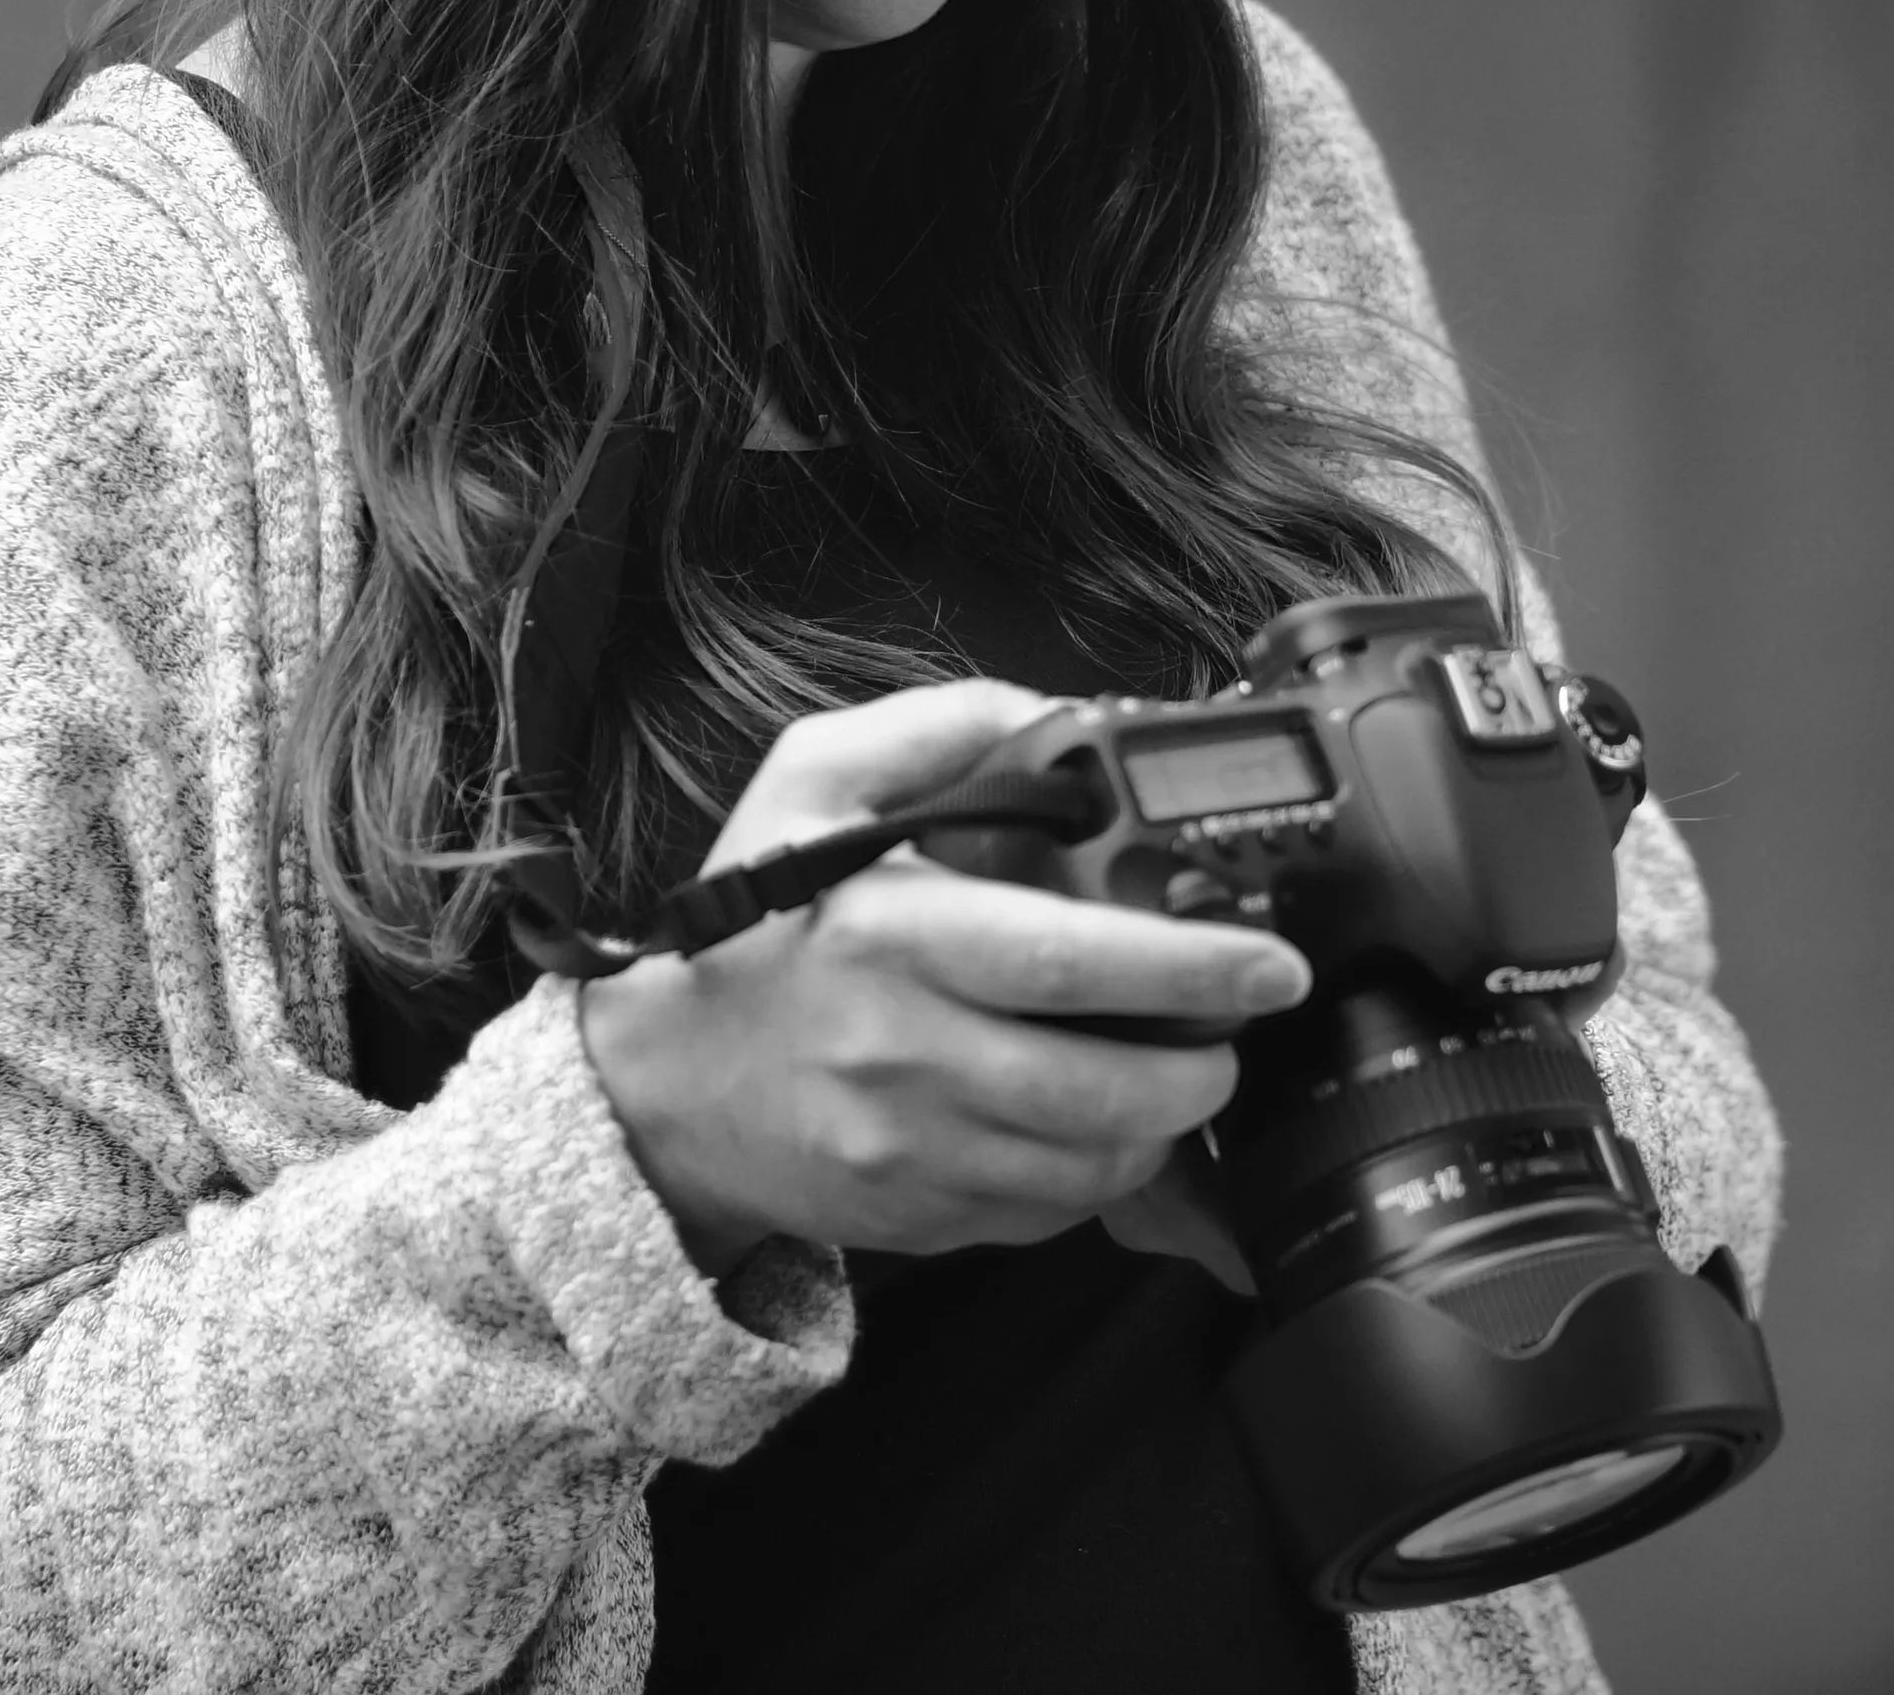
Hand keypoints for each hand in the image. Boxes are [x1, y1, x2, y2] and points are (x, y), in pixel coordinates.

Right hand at [577, 679, 1310, 1275]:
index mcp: (892, 933)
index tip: (1268, 958)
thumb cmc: (751, 918)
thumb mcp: (811, 779)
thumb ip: (936, 729)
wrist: (664, 1084)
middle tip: (1240, 1023)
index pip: (1069, 961)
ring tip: (1179, 1068)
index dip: (1190, 964)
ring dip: (1166, 1120)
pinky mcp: (922, 1217)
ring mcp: (912, 1150)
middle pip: (1104, 1085)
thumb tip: (1058, 715)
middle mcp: (903, 1050)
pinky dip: (1102, 1173)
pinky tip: (1099, 1119)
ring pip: (1094, 1163)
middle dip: (1205, 1062)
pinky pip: (1053, 1213)